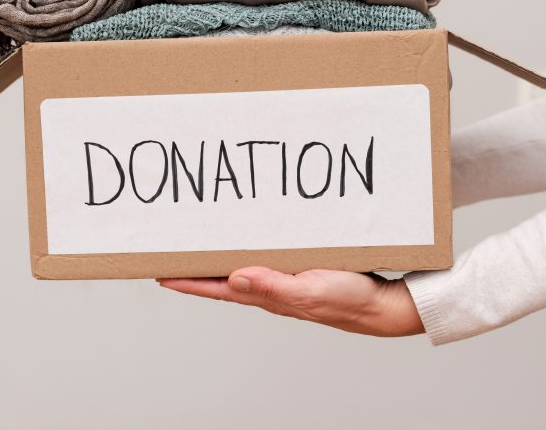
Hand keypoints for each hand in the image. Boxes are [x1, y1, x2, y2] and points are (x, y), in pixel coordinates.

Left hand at [157, 267, 423, 336]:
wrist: (384, 305)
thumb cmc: (349, 300)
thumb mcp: (310, 290)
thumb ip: (272, 285)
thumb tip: (234, 278)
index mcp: (267, 295)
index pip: (216, 288)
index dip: (187, 281)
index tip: (160, 273)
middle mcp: (269, 289)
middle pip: (222, 279)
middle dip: (196, 269)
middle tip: (172, 254)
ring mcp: (284, 281)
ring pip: (241, 268)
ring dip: (219, 258)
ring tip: (200, 245)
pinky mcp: (299, 270)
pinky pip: (265, 259)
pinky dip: (249, 250)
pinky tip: (249, 240)